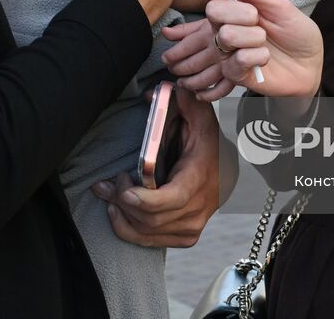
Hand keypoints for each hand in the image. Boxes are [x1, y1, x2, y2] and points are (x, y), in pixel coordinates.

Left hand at [90, 89, 224, 246]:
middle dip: (123, 202)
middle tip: (109, 183)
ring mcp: (192, 225)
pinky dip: (128, 230)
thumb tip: (157, 92)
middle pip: (153, 218)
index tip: (124, 192)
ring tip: (107, 194)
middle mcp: (198, 206)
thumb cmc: (207, 143)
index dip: (147, 200)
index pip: (173, 199)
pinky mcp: (185, 235)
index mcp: (199, 177)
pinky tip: (117, 212)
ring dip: (121, 216)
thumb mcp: (201, 118)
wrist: (226, 171)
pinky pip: (151, 242)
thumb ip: (185, 101)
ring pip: (149, 233)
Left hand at [161, 18, 233, 101]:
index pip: (186, 46)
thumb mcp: (206, 23)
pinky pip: (221, 89)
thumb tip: (165, 32)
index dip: (173, 54)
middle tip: (172, 70)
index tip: (166, 58)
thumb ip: (185, 29)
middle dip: (178, 69)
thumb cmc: (228, 26)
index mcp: (210, 32)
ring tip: (183, 83)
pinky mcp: (237, 75)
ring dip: (190, 83)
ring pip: (204, 79)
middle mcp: (219, 48)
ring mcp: (228, 63)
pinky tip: (199, 94)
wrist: (256, 32)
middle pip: (193, 64)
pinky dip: (208, 94)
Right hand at [190, 0, 322, 99]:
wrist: (310, 64)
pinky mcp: (233, 72)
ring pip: (225, 35)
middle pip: (212, 10)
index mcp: (233, 4)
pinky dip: (259, 56)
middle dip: (241, 12)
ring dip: (254, 37)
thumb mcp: (279, 6)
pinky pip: (238, 59)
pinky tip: (265, 58)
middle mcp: (224, 25)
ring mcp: (226, 49)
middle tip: (258, 19)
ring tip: (265, 42)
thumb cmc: (295, 32)